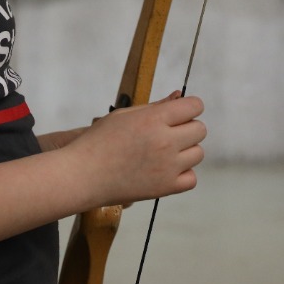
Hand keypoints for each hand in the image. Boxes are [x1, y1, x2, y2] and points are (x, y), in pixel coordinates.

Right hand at [66, 91, 205, 208]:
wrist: (84, 175)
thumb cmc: (99, 142)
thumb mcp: (125, 115)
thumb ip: (156, 106)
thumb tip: (179, 96)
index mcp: (153, 119)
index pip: (194, 106)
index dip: (188, 108)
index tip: (178, 114)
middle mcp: (165, 141)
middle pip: (200, 129)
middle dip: (187, 128)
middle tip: (167, 133)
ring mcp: (168, 166)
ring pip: (198, 153)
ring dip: (185, 151)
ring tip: (163, 153)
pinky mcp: (166, 188)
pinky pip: (192, 178)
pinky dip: (182, 174)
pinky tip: (165, 170)